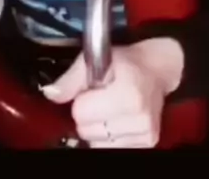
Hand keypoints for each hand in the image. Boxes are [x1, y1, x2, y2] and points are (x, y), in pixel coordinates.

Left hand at [43, 39, 183, 147]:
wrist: (156, 70)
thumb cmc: (126, 62)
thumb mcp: (97, 58)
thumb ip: (71, 78)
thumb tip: (52, 94)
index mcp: (128, 94)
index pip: (81, 112)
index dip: (80, 100)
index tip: (90, 90)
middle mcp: (139, 118)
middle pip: (87, 131)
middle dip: (87, 115)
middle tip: (99, 99)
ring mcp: (145, 133)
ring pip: (97, 144)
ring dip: (97, 128)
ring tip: (108, 108)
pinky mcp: (148, 142)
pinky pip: (111, 149)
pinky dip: (108, 137)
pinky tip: (116, 120)